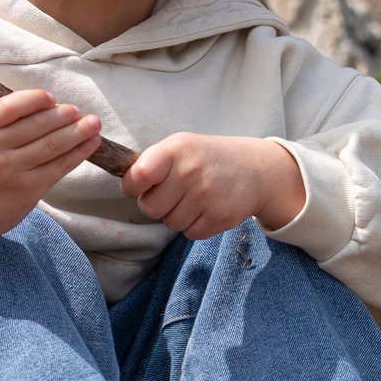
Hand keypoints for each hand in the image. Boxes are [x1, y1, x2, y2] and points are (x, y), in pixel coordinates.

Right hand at [0, 86, 102, 262]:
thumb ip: (9, 118)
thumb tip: (53, 104)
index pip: (8, 107)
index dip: (33, 100)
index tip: (50, 98)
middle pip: (36, 126)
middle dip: (63, 115)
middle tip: (77, 111)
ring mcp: (13, 170)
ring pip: (52, 145)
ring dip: (78, 132)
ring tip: (94, 124)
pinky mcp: (29, 188)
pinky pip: (59, 166)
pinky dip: (79, 153)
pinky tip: (91, 143)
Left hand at [122, 134, 304, 238]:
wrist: (254, 169)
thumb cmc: (206, 158)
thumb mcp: (181, 147)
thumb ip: (153, 163)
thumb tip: (127, 186)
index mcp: (176, 150)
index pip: (139, 176)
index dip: (133, 187)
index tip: (141, 186)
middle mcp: (191, 171)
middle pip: (151, 208)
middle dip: (157, 204)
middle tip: (173, 193)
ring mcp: (207, 195)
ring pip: (170, 223)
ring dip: (177, 215)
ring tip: (194, 198)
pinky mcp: (220, 216)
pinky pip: (190, 233)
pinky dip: (195, 225)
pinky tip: (207, 208)